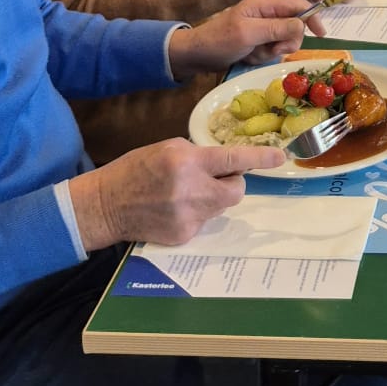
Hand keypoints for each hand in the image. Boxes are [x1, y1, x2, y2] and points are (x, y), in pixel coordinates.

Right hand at [69, 138, 285, 251]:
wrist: (106, 205)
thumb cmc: (136, 169)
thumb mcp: (168, 149)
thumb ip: (199, 155)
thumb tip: (226, 162)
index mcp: (187, 162)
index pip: (232, 159)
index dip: (260, 157)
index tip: (281, 158)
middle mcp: (191, 191)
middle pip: (236, 191)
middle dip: (231, 183)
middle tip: (212, 178)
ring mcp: (188, 218)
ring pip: (220, 207)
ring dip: (211, 199)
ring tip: (182, 194)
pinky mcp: (183, 236)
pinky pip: (204, 222)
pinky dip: (195, 214)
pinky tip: (172, 210)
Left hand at [168, 0, 312, 77]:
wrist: (197, 56)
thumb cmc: (220, 40)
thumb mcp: (248, 33)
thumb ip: (276, 27)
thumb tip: (302, 24)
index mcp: (264, 3)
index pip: (297, 3)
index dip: (311, 16)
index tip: (320, 34)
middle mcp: (266, 13)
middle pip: (294, 25)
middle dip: (286, 41)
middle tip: (273, 50)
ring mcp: (262, 28)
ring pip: (284, 40)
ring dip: (273, 51)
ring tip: (255, 54)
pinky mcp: (258, 41)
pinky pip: (273, 49)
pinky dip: (264, 56)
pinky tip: (249, 57)